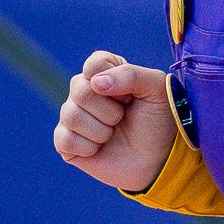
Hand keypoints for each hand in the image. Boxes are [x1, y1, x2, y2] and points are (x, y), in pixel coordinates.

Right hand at [53, 50, 178, 192]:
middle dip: (110, 111)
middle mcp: (84, 89)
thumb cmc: (157, 122)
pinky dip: (88, 148)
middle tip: (123, 118)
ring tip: (113, 133)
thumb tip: (95, 83)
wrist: (158, 160)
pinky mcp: (66, 141)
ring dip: (101, 131)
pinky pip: (65, 140)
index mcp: (105, 71)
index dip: (114, 82)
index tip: (130, 96)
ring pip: (71, 116)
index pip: (94, 64)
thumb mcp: (157, 90)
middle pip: (80, 90)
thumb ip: (130, 75)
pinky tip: (99, 148)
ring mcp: (73, 115)